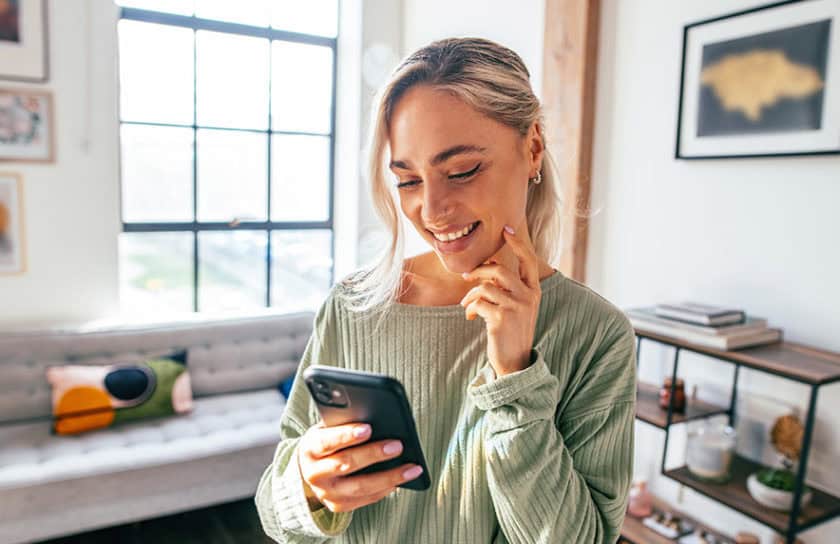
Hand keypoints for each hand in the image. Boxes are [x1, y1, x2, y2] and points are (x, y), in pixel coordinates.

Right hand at [297, 421, 424, 512]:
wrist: (310, 468)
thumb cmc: (326, 441)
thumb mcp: (327, 429)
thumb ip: (344, 424)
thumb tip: (377, 419)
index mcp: (310, 448)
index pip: (326, 441)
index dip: (346, 435)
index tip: (368, 428)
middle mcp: (314, 473)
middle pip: (346, 464)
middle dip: (373, 454)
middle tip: (397, 445)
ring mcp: (326, 493)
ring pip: (359, 487)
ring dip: (388, 477)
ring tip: (412, 468)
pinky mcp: (338, 506)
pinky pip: (365, 499)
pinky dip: (384, 489)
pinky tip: (400, 480)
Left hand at [459, 224, 540, 376]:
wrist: (515, 362)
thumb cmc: (512, 331)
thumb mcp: (518, 306)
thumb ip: (509, 288)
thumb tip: (487, 269)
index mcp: (534, 291)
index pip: (528, 260)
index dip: (518, 243)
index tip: (507, 229)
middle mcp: (528, 297)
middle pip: (500, 270)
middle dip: (479, 271)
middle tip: (467, 276)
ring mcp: (516, 308)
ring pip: (486, 286)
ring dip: (470, 294)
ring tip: (466, 305)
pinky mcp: (502, 319)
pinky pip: (478, 302)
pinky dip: (469, 308)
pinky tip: (469, 317)